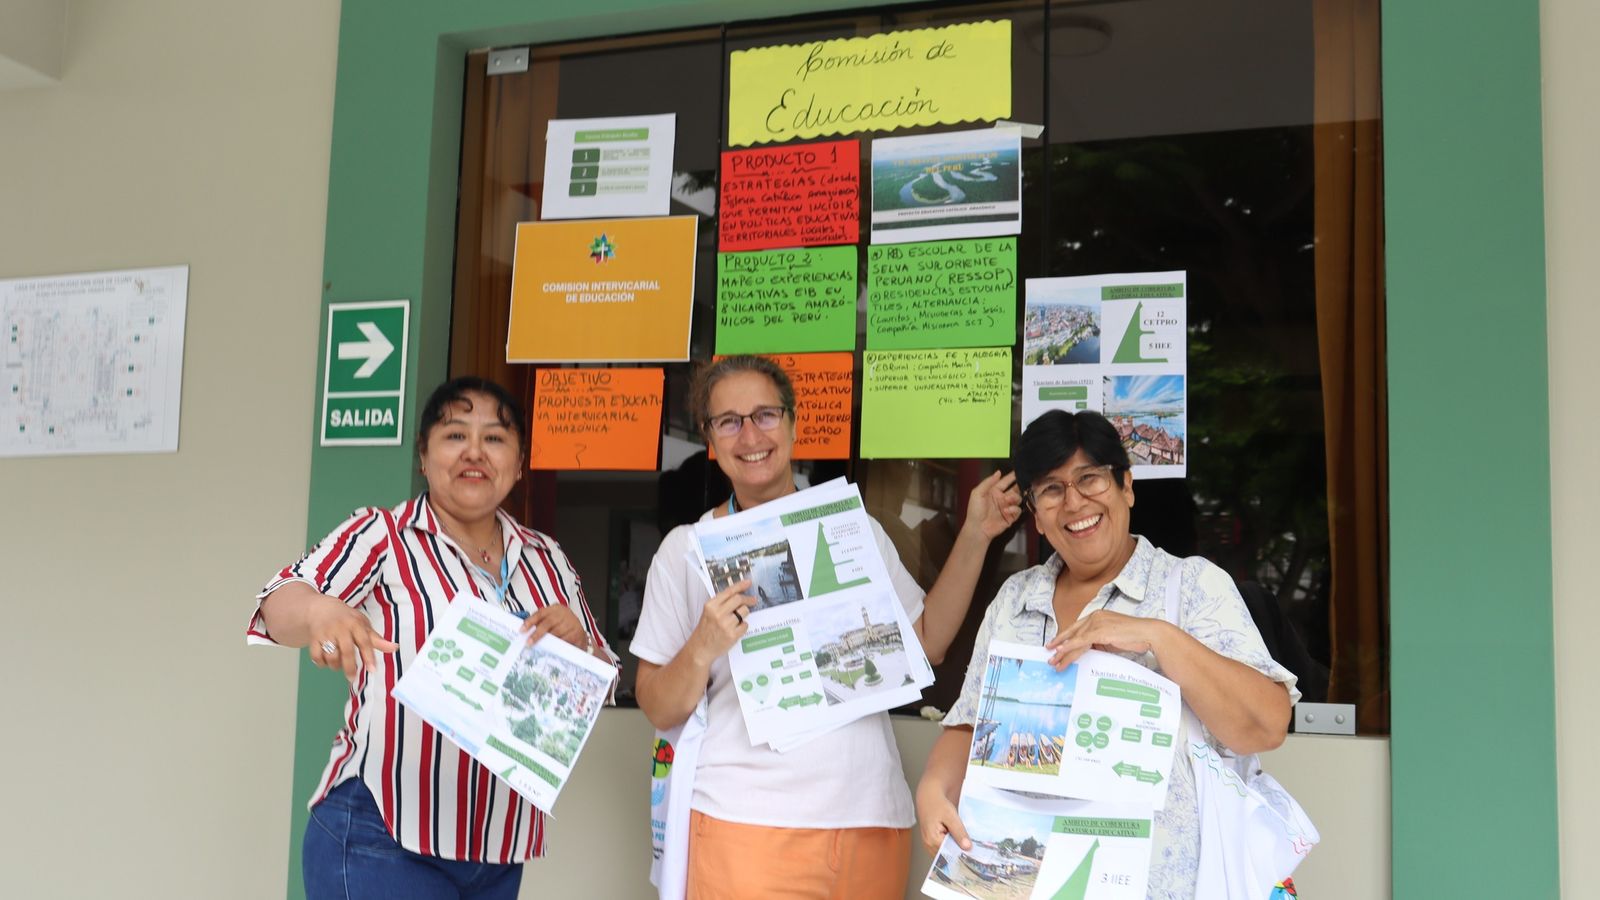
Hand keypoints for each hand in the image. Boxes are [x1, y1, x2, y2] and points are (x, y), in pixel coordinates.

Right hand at [308, 594, 400, 679]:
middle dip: (350, 667)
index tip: (373, 670)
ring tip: (340, 664)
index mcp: (355, 624)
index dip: (369, 656)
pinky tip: (326, 661)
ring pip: (331, 657)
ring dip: (336, 666)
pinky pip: (316, 657)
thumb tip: (394, 648)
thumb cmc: (346, 619)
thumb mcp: (363, 625)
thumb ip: (376, 639)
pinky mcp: (313, 639)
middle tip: (352, 677)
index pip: (364, 641)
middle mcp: (340, 628)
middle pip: (346, 652)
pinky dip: (322, 663)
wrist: (320, 609)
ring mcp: (325, 634)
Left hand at [520, 604, 589, 649]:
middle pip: (548, 622)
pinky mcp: (578, 633)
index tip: (522, 630)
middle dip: (537, 633)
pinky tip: (552, 649)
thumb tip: (525, 632)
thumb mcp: (552, 619)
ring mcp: (572, 623)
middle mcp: (564, 613)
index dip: (530, 621)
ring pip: (557, 632)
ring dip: (547, 641)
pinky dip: (558, 645)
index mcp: (555, 609)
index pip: (541, 613)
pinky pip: (566, 640)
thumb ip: (540, 623)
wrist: (579, 631)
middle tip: (529, 642)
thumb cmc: (562, 625)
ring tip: (539, 647)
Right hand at [689, 579, 754, 661]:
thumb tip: (738, 594)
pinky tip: (736, 629)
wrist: (701, 648)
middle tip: (753, 600)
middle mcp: (718, 613)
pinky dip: (743, 626)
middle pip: (739, 599)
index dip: (741, 585)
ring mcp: (726, 624)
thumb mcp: (708, 612)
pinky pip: (745, 625)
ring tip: (738, 619)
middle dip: (748, 599)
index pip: (729, 591)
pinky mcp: (732, 635)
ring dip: (744, 613)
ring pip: (744, 611)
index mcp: (711, 605)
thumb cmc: (705, 630)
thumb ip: (721, 603)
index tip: (748, 582)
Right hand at [915, 789, 970, 855]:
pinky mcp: (932, 842)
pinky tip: (958, 839)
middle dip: (959, 852)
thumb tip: (967, 847)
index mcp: (932, 839)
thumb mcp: (951, 816)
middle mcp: (929, 844)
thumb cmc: (938, 804)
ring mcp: (929, 844)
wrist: (929, 797)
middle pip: (948, 855)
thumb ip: (959, 832)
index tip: (973, 853)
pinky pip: (944, 848)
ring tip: (966, 842)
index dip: (962, 853)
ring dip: (956, 848)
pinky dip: (951, 845)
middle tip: (972, 848)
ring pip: (946, 852)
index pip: (950, 854)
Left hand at [961, 470, 1022, 540]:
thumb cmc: (975, 511)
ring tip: (1007, 500)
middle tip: (1020, 484)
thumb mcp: (977, 493)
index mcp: (994, 491)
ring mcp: (1007, 507)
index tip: (1019, 471)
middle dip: (1018, 486)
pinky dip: (1014, 509)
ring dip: (1015, 497)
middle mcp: (1002, 498)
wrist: (977, 528)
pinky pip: (1018, 510)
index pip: (1005, 481)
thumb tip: (998, 472)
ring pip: (1018, 498)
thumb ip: (988, 482)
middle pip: (1015, 489)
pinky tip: (1007, 510)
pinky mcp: (1011, 516)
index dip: (1012, 476)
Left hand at [1046, 610, 1168, 670]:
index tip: (1055, 645)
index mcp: (1097, 616)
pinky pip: (1081, 641)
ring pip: (1075, 639)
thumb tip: (1087, 651)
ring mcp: (1097, 622)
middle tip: (1049, 655)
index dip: (1065, 637)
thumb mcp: (1111, 639)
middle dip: (1059, 645)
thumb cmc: (1133, 637)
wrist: (1148, 633)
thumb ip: (1098, 642)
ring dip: (1064, 652)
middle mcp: (1095, 617)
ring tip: (1055, 662)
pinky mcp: (1100, 631)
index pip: (1077, 628)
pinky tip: (1062, 653)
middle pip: (1073, 633)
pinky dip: (1070, 647)